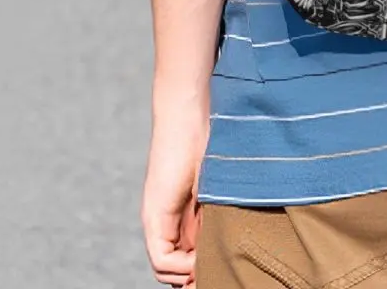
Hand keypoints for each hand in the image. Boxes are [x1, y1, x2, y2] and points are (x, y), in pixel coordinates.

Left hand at [142, 97, 209, 285]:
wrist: (189, 115)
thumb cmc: (211, 139)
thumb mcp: (219, 186)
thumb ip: (217, 212)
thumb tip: (231, 241)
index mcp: (181, 215)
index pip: (184, 258)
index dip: (200, 270)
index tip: (222, 268)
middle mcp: (164, 221)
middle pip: (174, 268)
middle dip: (195, 278)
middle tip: (217, 276)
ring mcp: (157, 219)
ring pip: (165, 268)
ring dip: (188, 274)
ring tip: (208, 266)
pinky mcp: (155, 215)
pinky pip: (161, 258)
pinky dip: (180, 266)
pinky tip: (198, 257)